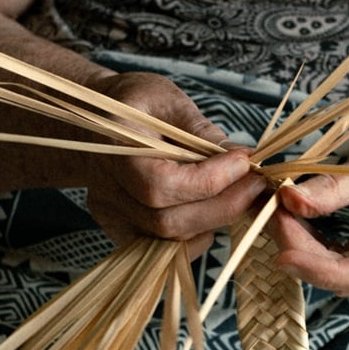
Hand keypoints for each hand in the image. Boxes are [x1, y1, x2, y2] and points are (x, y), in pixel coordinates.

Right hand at [82, 72, 267, 255]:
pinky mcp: (121, 229)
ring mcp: (111, 216)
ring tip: (238, 192)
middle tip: (255, 183)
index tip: (245, 161)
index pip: (162, 184)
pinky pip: (165, 249)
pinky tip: (211, 209)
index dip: (211, 180)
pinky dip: (196, 235)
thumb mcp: (167, 100)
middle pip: (168, 221)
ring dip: (214, 219)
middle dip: (223, 205)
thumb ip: (200, 130)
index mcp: (113, 150)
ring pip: (171, 239)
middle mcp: (106, 191)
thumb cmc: (133, 103)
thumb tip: (240, 157)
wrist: (93, 120)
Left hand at [269, 126, 348, 295]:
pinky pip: (340, 264)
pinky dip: (313, 247)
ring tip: (277, 215)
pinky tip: (292, 223)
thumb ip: (332, 187)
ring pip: (340, 275)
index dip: (323, 271)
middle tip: (272, 216)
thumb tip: (288, 199)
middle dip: (305, 254)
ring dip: (305, 251)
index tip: (283, 256)